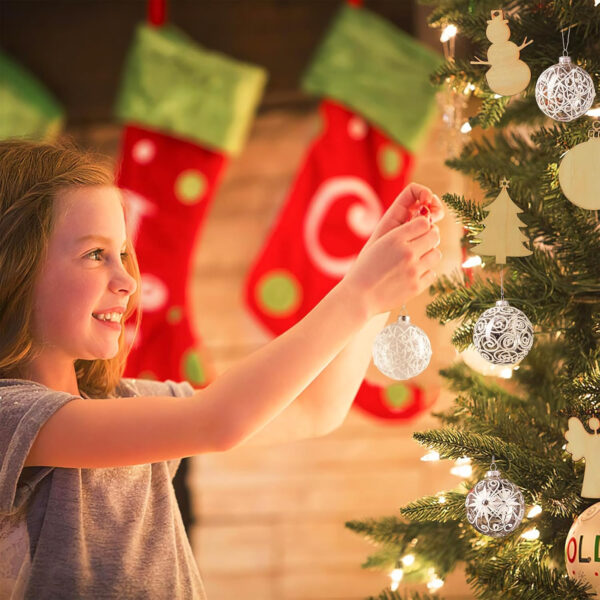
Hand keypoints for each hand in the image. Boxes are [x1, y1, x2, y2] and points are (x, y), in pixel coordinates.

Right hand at [341, 184, 443, 317]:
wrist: (359, 296)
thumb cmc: (365, 269)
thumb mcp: (377, 245)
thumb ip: (398, 234)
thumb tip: (423, 226)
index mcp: (394, 238)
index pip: (424, 223)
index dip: (423, 226)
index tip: (419, 231)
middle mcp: (407, 252)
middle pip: (434, 237)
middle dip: (429, 238)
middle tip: (422, 244)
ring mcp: (413, 270)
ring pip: (436, 255)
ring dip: (429, 256)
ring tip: (417, 260)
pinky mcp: (416, 287)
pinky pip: (432, 274)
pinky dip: (424, 274)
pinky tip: (412, 275)